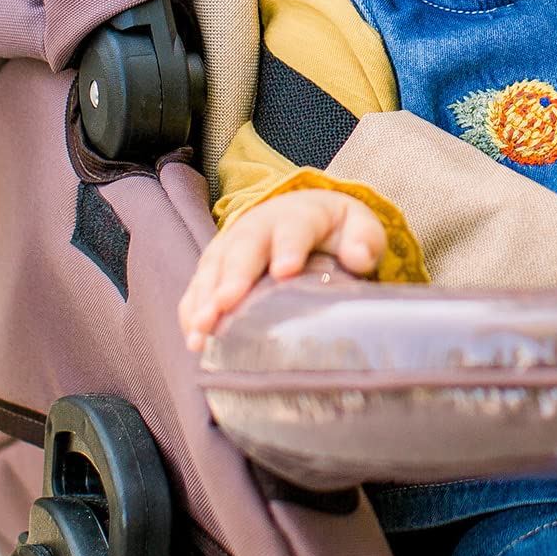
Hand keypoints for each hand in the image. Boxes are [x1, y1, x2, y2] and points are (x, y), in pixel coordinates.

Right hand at [179, 188, 385, 350]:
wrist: (302, 216)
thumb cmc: (335, 230)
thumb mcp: (359, 226)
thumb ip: (364, 239)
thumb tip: (360, 258)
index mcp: (298, 216)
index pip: (294, 229)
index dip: (289, 248)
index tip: (286, 271)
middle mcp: (257, 227)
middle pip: (243, 250)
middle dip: (234, 277)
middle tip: (226, 303)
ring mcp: (230, 247)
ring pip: (214, 270)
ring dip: (205, 300)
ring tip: (202, 330)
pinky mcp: (214, 269)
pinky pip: (197, 289)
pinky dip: (192, 312)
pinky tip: (194, 339)